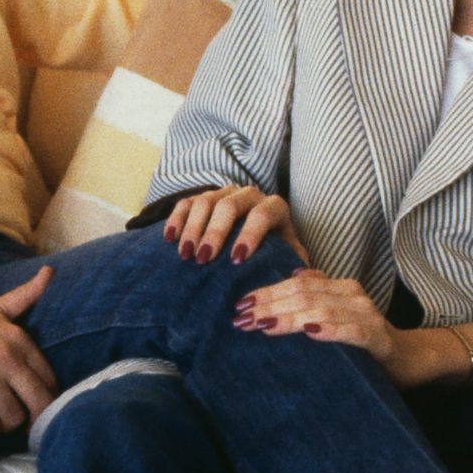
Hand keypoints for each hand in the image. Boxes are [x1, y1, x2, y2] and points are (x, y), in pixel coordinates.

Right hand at [0, 269, 56, 438]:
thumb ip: (26, 295)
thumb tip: (50, 271)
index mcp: (18, 340)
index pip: (49, 381)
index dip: (44, 395)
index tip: (32, 399)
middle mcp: (4, 359)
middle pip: (38, 404)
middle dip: (32, 416)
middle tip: (21, 417)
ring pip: (13, 420)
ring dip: (5, 423)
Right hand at [162, 185, 307, 265]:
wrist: (255, 241)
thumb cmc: (273, 254)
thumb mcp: (288, 258)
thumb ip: (295, 265)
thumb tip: (302, 278)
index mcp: (274, 208)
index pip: (262, 214)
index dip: (250, 235)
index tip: (236, 260)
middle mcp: (249, 195)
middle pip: (229, 205)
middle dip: (215, 232)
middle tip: (203, 259)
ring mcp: (224, 194)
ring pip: (206, 201)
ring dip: (193, 228)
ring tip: (186, 254)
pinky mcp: (203, 198)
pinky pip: (187, 202)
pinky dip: (176, 219)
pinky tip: (169, 239)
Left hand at [234, 270, 399, 370]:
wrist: (409, 359)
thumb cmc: (365, 340)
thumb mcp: (337, 315)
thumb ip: (317, 296)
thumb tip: (292, 276)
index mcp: (339, 287)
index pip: (296, 284)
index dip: (266, 293)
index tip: (240, 306)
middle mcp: (352, 295)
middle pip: (303, 295)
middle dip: (269, 306)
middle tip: (243, 319)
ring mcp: (366, 314)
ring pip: (321, 309)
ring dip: (289, 318)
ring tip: (264, 326)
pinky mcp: (378, 338)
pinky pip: (352, 331)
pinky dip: (330, 330)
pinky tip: (310, 333)